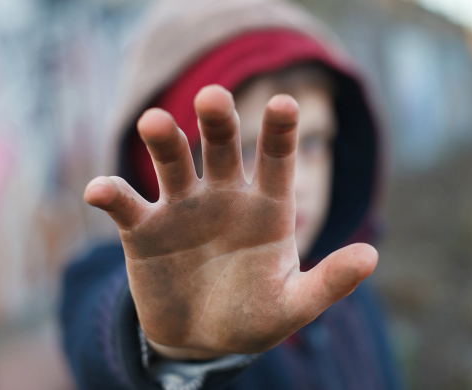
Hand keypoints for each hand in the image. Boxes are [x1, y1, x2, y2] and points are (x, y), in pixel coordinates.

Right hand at [85, 85, 377, 359]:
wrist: (202, 340)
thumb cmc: (253, 317)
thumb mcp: (292, 306)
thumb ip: (327, 283)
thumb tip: (372, 256)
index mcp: (266, 207)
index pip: (276, 161)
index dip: (279, 133)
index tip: (285, 104)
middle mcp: (224, 196)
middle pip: (221, 147)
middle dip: (217, 121)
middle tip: (212, 97)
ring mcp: (182, 208)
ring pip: (173, 163)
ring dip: (163, 141)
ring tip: (153, 122)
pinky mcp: (144, 230)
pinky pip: (126, 205)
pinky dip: (111, 194)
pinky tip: (98, 191)